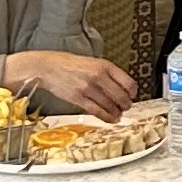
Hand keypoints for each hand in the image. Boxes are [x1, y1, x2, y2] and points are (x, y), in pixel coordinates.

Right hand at [3, 50, 135, 119]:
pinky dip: (106, 117)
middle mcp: (98, 76)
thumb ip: (107, 73)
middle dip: (126, 104)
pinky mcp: (79, 99)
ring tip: (118, 114)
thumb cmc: (69, 64)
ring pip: (110, 105)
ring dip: (117, 112)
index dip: (133, 92)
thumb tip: (121, 87)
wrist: (48, 67)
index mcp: (104, 65)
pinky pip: (97, 111)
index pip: (128, 82)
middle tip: (126, 107)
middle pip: (121, 96)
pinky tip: (110, 119)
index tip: (132, 95)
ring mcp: (88, 88)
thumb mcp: (92, 62)